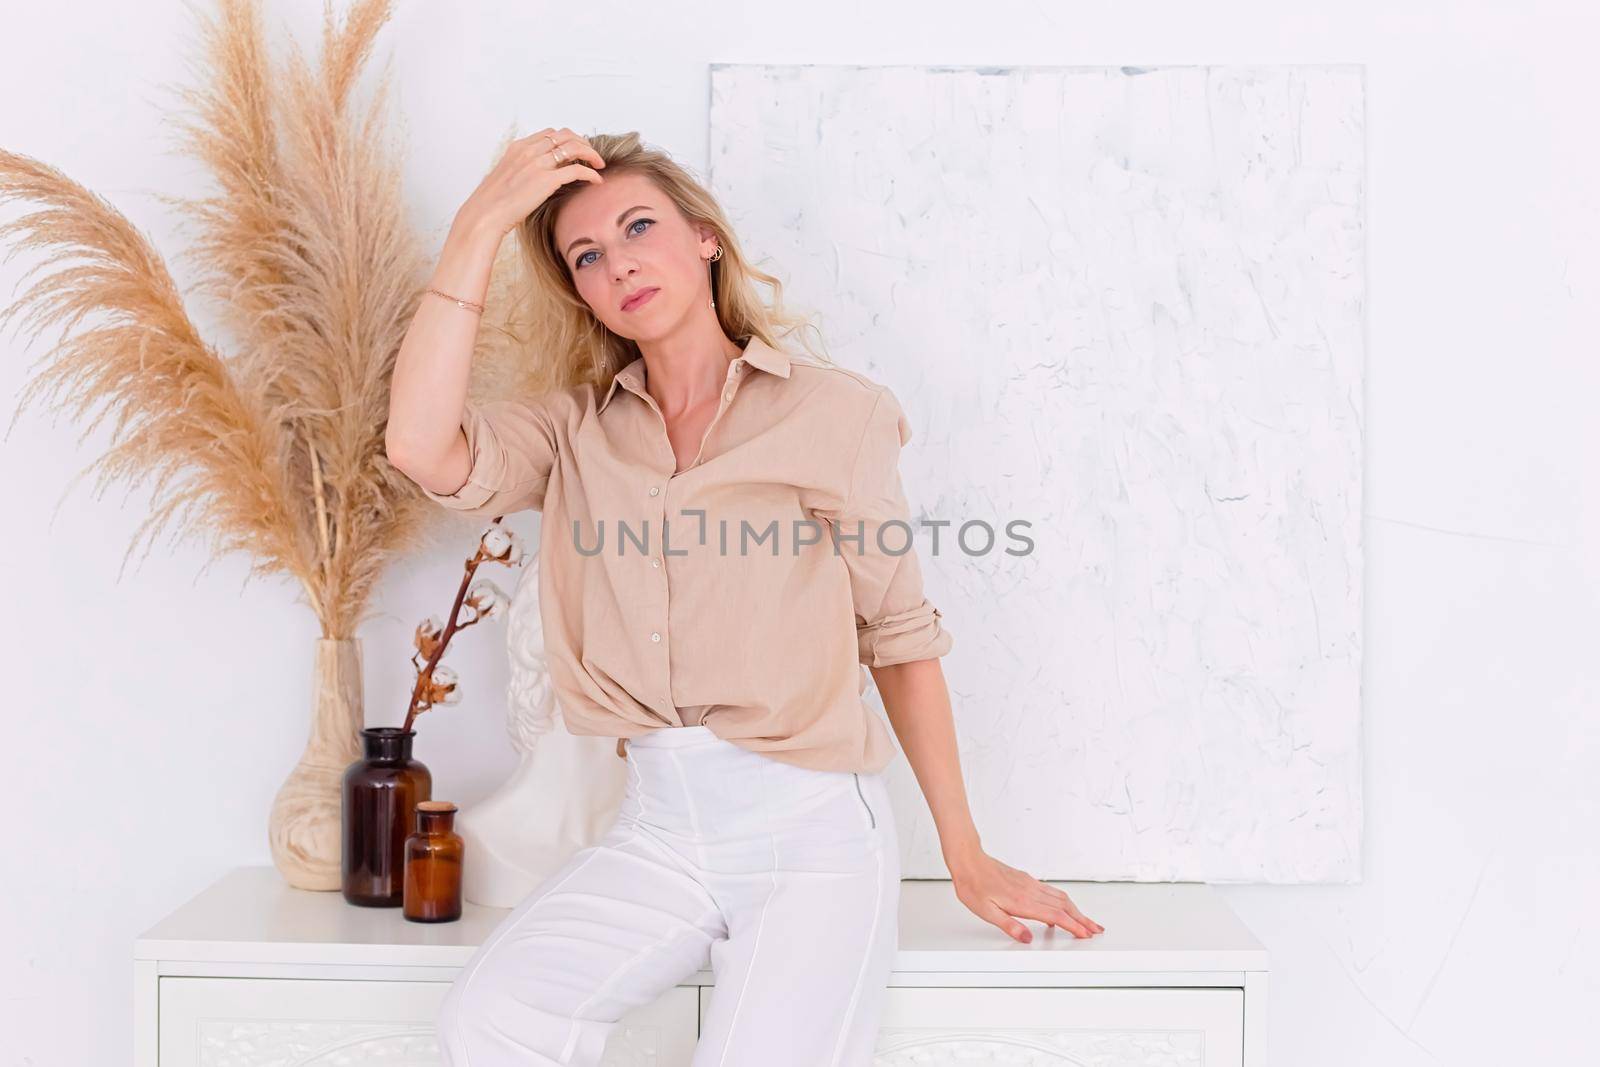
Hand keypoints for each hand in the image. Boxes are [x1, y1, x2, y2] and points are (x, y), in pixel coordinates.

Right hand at [457, 127, 607, 238]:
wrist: (485, 214)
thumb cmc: (493, 203)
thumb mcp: (506, 177)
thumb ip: (521, 170)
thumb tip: (534, 178)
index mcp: (518, 147)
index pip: (550, 133)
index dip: (568, 139)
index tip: (576, 150)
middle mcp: (530, 150)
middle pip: (566, 136)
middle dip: (583, 143)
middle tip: (592, 156)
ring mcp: (538, 163)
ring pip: (575, 148)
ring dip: (591, 154)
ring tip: (599, 165)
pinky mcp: (547, 180)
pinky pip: (578, 170)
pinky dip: (591, 173)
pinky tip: (597, 181)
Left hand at [947, 848, 1104, 942]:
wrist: (968, 860)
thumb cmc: (973, 886)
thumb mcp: (986, 912)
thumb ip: (1009, 926)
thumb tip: (1028, 939)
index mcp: (1022, 902)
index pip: (1055, 915)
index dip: (1073, 926)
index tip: (1086, 934)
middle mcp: (1030, 891)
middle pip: (1064, 906)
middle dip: (1082, 919)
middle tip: (1096, 929)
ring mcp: (1030, 884)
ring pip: (1060, 897)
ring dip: (1076, 910)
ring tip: (1086, 921)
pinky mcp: (1027, 880)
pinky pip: (1051, 891)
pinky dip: (1064, 902)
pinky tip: (1063, 909)